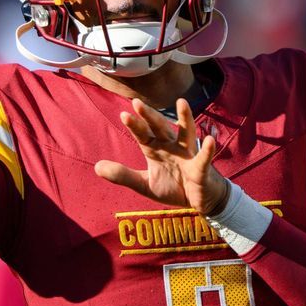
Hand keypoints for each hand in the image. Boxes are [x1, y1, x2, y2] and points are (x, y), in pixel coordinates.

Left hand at [95, 98, 229, 214]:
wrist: (198, 202)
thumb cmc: (174, 188)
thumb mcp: (144, 185)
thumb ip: (123, 175)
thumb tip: (96, 166)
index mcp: (156, 150)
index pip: (143, 135)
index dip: (135, 126)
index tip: (123, 115)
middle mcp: (172, 147)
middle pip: (160, 128)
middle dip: (150, 116)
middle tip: (137, 103)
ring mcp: (188, 155)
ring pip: (186, 133)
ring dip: (185, 118)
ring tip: (182, 103)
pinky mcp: (201, 167)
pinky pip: (204, 158)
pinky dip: (207, 149)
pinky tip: (210, 140)